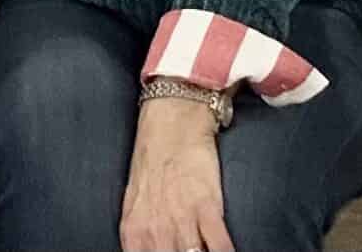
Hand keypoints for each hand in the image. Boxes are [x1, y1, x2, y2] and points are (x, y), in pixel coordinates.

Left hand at [119, 96, 234, 251]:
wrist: (172, 123)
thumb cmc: (153, 161)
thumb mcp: (136, 202)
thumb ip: (142, 235)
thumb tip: (153, 249)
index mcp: (133, 233)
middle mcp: (155, 232)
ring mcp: (181, 221)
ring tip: (204, 251)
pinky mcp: (206, 208)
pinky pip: (220, 247)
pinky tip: (228, 251)